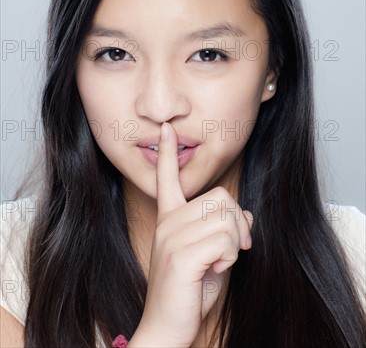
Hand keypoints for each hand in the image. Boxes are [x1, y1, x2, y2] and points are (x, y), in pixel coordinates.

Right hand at [137, 121, 253, 347]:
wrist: (168, 328)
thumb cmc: (189, 293)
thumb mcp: (213, 257)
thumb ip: (224, 232)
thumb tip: (244, 214)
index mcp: (170, 219)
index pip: (167, 179)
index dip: (168, 152)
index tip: (167, 128)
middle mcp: (168, 222)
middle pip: (220, 197)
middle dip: (237, 222)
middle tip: (235, 247)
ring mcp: (172, 237)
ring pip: (226, 218)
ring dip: (234, 243)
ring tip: (220, 261)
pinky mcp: (181, 255)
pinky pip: (224, 240)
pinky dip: (230, 257)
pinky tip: (214, 270)